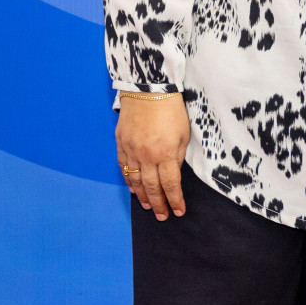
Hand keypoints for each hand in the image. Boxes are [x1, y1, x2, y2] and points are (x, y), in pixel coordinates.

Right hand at [116, 93, 190, 219]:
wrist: (148, 88)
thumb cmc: (171, 109)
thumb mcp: (184, 133)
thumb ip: (178, 156)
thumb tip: (173, 173)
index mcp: (165, 154)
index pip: (170, 185)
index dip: (175, 201)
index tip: (178, 212)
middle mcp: (146, 156)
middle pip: (152, 187)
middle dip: (158, 204)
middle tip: (162, 216)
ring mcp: (131, 150)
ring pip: (135, 181)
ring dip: (142, 196)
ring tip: (147, 206)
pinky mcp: (121, 143)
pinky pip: (123, 167)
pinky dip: (128, 180)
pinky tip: (133, 188)